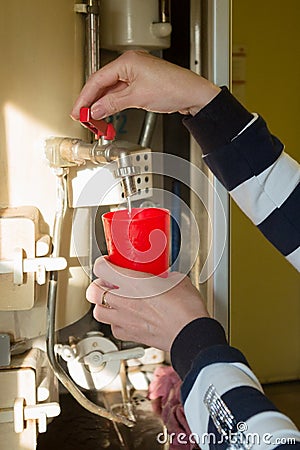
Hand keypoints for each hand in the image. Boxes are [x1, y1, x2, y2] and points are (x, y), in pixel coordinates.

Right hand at [71, 50, 219, 119]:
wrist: (192, 94)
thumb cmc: (173, 88)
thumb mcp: (137, 98)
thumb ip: (112, 104)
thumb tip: (96, 110)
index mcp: (127, 61)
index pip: (97, 80)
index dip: (85, 97)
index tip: (77, 111)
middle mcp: (130, 64)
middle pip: (102, 84)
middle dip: (91, 102)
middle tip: (82, 117)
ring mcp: (136, 73)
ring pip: (110, 89)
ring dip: (101, 105)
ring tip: (93, 119)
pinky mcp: (141, 83)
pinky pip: (120, 93)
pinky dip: (112, 104)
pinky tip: (106, 113)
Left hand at [86, 257, 208, 351]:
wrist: (191, 333)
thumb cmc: (186, 308)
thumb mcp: (176, 280)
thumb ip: (162, 276)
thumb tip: (163, 277)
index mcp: (133, 283)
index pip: (101, 269)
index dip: (102, 264)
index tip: (107, 263)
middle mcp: (124, 301)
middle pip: (93, 291)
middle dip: (97, 285)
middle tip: (107, 282)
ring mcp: (125, 320)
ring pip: (97, 312)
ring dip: (102, 304)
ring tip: (112, 301)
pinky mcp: (130, 335)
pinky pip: (113, 329)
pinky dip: (115, 323)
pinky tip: (124, 318)